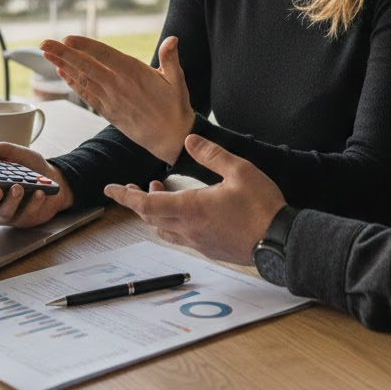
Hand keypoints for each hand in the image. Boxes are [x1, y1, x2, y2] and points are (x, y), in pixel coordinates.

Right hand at [0, 141, 73, 227]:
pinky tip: (39, 193)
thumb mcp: (10, 152)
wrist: (56, 178)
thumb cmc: (28, 167)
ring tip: (19, 187)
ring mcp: (7, 213)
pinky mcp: (23, 220)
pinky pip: (25, 214)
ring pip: (2, 214)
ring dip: (11, 201)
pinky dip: (33, 202)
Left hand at [40, 35, 195, 164]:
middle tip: (44, 44)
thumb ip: (170, 58)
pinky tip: (62, 75)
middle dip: (63, 54)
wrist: (170, 138)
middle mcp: (118, 86)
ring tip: (47, 55)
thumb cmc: (175, 106)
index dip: (84, 46)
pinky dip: (73, 85)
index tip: (67, 39)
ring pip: (82, 80)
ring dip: (63, 67)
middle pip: (86, 67)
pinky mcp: (108, 112)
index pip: (104, 55)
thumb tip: (172, 39)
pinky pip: (87, 95)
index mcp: (133, 73)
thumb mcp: (177, 80)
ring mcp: (111, 100)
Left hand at [104, 133, 286, 264]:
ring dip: (154, 212)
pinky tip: (183, 211)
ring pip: (163, 228)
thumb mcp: (239, 170)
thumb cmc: (261, 206)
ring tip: (158, 192)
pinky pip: (179, 236)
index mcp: (191, 208)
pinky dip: (170, 221)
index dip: (125, 196)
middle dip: (137, 201)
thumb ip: (211, 154)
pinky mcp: (209, 249)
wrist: (281, 243)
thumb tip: (189, 140)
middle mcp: (189, 229)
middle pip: (150, 217)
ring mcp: (198, 242)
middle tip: (132, 186)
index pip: (146, 204)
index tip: (110, 189)